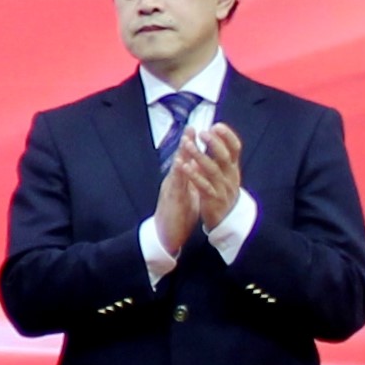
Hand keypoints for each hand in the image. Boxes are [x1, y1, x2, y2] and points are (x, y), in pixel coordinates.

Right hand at [152, 133, 209, 257]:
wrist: (165, 236)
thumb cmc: (178, 216)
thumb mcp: (188, 196)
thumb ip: (192, 182)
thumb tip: (199, 170)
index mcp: (180, 182)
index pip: (186, 160)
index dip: (191, 146)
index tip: (197, 131)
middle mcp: (173, 183)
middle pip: (180, 160)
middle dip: (185, 143)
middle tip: (191, 127)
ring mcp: (171, 190)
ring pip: (176, 168)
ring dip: (181, 153)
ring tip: (185, 139)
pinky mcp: (171, 200)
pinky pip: (175, 185)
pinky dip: (178, 172)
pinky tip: (180, 162)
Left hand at [181, 126, 244, 243]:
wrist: (227, 221)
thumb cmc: (223, 193)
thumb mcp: (226, 174)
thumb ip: (221, 157)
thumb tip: (213, 135)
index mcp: (233, 168)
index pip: (235, 148)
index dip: (227, 136)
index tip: (216, 125)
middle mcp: (230, 177)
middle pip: (224, 156)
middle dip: (214, 143)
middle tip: (202, 132)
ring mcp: (222, 188)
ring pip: (212, 169)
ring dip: (198, 155)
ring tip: (187, 144)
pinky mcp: (212, 200)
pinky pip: (203, 186)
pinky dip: (194, 175)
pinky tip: (184, 166)